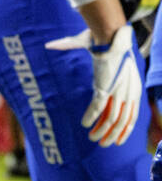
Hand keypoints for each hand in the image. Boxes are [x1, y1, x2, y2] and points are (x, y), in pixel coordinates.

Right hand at [46, 24, 140, 145]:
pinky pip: (99, 108)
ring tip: (96, 141)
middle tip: (105, 144)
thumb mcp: (90, 48)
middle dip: (113, 134)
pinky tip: (85, 125)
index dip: (126, 127)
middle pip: (123, 120)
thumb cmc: (100, 37)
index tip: (118, 136)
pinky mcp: (106, 88)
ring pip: (113, 119)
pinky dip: (91, 118)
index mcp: (129, 86)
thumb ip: (67, 46)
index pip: (131, 113)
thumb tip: (49, 45)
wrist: (110, 36)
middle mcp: (126, 92)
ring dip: (104, 132)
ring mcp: (116, 91)